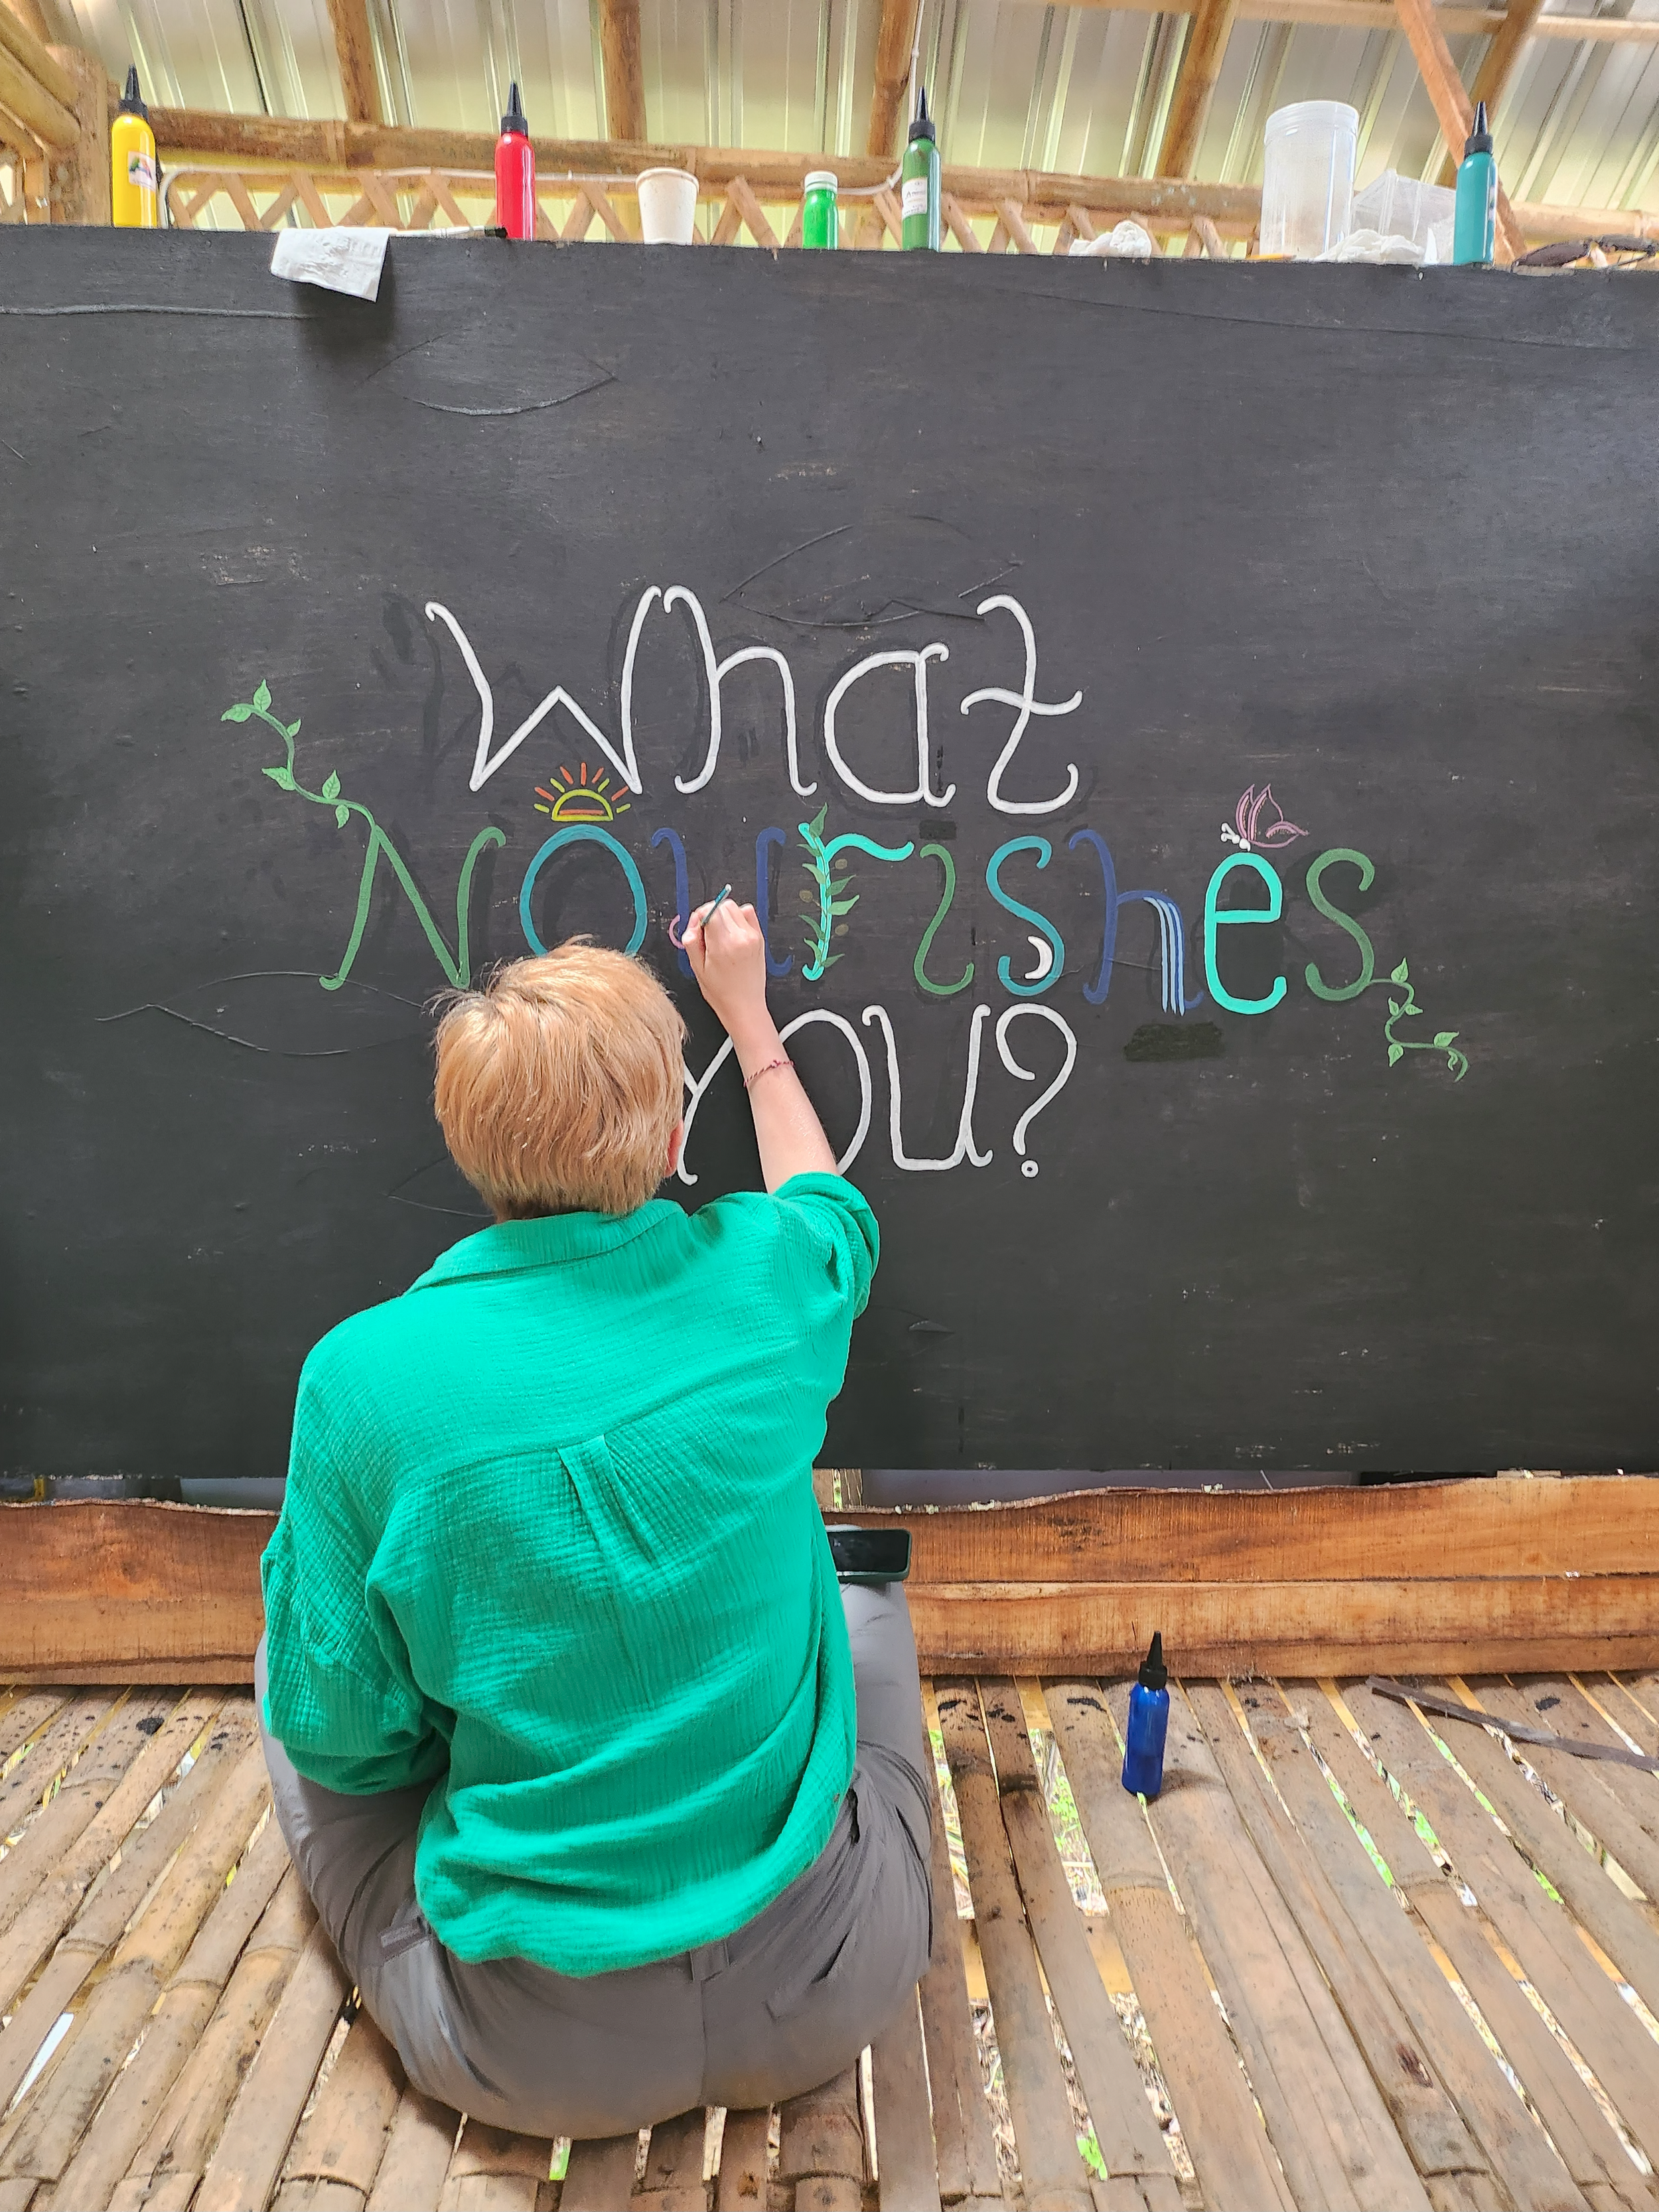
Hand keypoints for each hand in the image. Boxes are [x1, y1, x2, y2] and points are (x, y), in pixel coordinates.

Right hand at [685, 897, 770, 1044]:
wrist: (745, 1006)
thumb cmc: (722, 992)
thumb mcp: (697, 968)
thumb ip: (691, 941)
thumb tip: (693, 923)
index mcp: (723, 945)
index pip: (709, 911)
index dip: (699, 917)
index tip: (697, 928)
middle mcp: (740, 937)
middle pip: (721, 906)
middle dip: (710, 915)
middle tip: (706, 933)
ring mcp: (752, 936)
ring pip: (734, 908)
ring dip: (724, 915)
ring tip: (719, 935)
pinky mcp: (760, 938)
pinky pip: (748, 913)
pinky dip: (738, 917)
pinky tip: (732, 933)